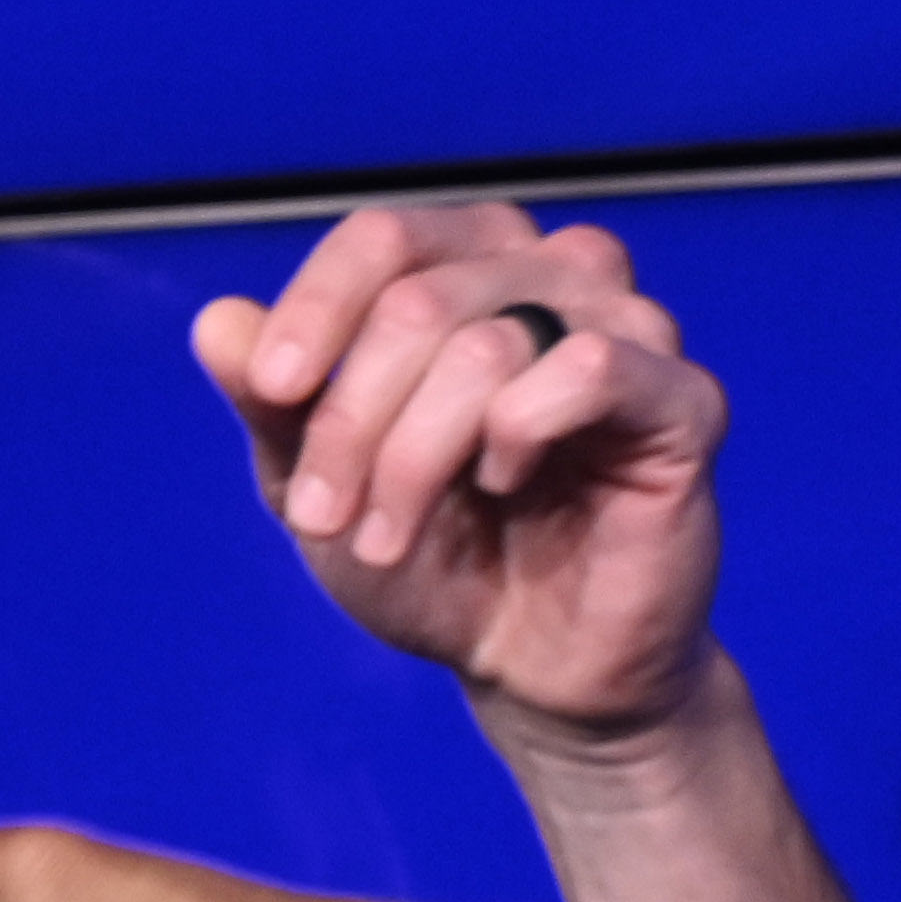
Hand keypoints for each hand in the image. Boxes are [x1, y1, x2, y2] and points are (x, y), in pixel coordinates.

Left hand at [190, 206, 723, 743]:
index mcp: (470, 269)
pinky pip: (589, 369)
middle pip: (419, 299)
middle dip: (349, 422)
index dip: (315, 312)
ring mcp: (631, 329)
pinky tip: (506, 484)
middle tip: (322, 518)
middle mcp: (556, 274)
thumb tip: (216, 320)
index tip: (273, 395)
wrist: (527, 662)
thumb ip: (273, 402)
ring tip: (388, 534)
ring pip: (489, 341)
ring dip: (412, 453)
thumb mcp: (322, 483)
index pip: (383, 239)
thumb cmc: (433, 557)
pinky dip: (518, 434)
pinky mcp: (685, 401)